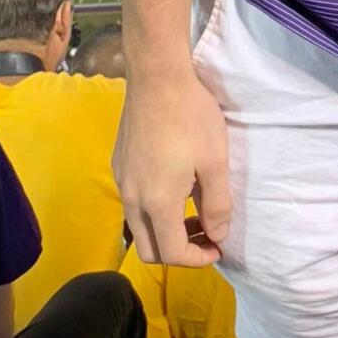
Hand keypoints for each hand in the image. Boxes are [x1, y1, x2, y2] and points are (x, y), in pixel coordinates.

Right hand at [114, 62, 231, 267]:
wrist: (157, 77)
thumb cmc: (191, 118)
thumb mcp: (215, 162)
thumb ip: (216, 205)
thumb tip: (217, 235)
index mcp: (157, 203)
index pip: (172, 254)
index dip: (198, 259)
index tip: (218, 247)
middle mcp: (132, 198)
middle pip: (148, 250)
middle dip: (178, 252)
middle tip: (205, 235)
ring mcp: (121, 181)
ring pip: (138, 227)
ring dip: (165, 231)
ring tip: (194, 212)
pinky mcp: (118, 165)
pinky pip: (133, 203)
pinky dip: (154, 210)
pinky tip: (176, 186)